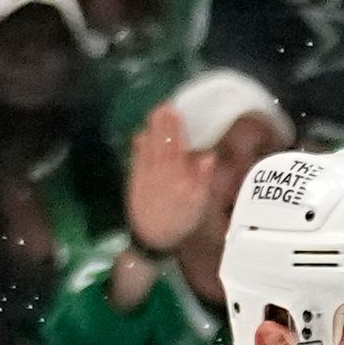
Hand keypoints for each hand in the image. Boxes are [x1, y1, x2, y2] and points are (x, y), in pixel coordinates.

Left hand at [124, 102, 217, 253]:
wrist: (152, 239)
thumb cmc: (180, 222)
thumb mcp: (198, 205)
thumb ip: (202, 180)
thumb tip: (208, 156)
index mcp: (177, 176)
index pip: (176, 146)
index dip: (175, 128)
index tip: (175, 110)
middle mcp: (160, 172)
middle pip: (161, 143)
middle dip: (162, 123)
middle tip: (164, 105)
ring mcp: (145, 174)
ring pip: (147, 147)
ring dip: (151, 129)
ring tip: (154, 113)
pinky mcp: (135, 179)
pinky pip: (137, 157)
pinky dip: (139, 145)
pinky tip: (140, 134)